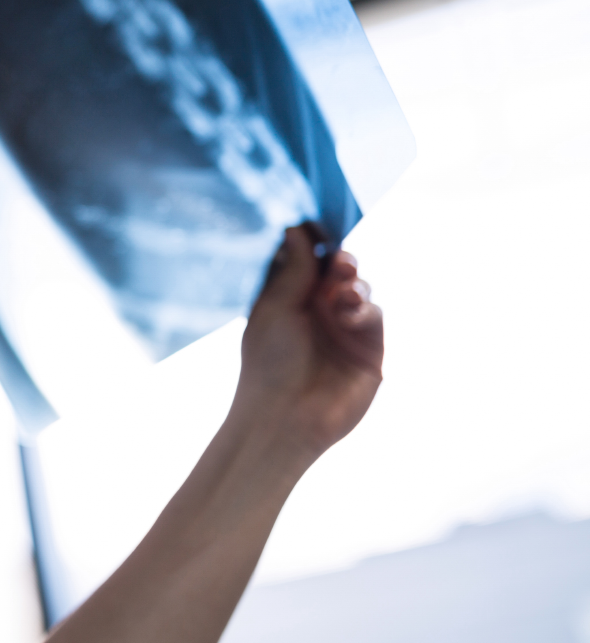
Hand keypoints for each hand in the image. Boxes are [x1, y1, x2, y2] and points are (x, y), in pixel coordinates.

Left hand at [234, 223, 384, 465]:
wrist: (285, 417)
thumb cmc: (268, 363)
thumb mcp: (275, 309)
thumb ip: (292, 269)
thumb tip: (297, 228)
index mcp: (288, 296)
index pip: (305, 257)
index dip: (313, 240)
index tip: (316, 225)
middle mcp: (318, 309)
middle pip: (337, 269)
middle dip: (340, 259)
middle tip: (339, 261)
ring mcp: (344, 327)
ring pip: (359, 287)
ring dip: (354, 282)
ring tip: (344, 290)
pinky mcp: (369, 348)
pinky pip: (374, 315)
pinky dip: (365, 308)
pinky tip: (350, 312)